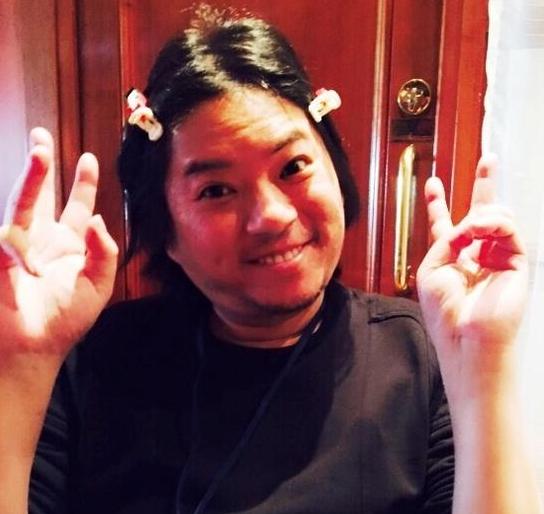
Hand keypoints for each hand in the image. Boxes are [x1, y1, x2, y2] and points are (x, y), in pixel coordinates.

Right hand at [0, 128, 117, 361]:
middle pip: (42, 195)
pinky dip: (11, 241)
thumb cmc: (66, 321)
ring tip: (40, 151)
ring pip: (20, 203)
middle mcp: (42, 240)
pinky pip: (4, 239)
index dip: (83, 184)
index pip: (78, 207)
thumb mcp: (98, 286)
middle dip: (43, 166)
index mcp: (69, 245)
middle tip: (43, 136)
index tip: (89, 159)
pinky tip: (20, 251)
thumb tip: (99, 219)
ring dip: (31, 178)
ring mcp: (17, 247)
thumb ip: (104, 252)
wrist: (34, 348)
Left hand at [416, 156, 526, 391]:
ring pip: (495, 217)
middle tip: (488, 160)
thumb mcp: (432, 268)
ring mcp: (499, 257)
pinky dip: (488, 225)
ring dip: (476, 216)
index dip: (438, 205)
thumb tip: (470, 221)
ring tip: (468, 230)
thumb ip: (447, 237)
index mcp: (452, 258)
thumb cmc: (445, 311)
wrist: (467, 339)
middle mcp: (476, 255)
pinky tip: (477, 232)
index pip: (447, 226)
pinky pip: (506, 228)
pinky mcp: (518, 261)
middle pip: (482, 213)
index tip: (431, 184)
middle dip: (484, 185)